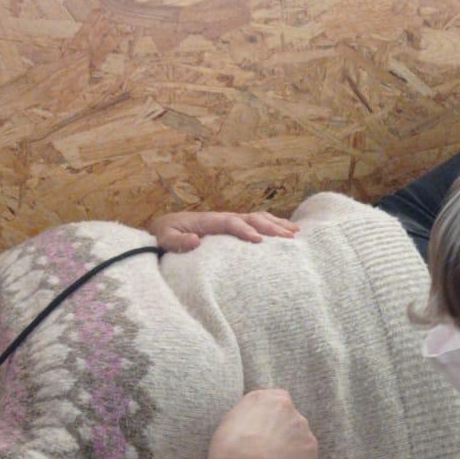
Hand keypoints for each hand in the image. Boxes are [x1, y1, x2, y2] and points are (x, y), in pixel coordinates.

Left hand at [148, 211, 298, 251]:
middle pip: (250, 218)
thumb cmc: (164, 236)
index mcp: (208, 221)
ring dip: (276, 224)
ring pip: (257, 218)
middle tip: (288, 238)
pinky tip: (288, 232)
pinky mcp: (233, 226)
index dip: (245, 230)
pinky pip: (256, 222)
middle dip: (270, 226)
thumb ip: (177, 241)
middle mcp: (222, 217)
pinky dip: (273, 224)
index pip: (230, 223)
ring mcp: (229, 220)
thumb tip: (194, 240)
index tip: (259, 241)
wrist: (164, 229)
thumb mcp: (164, 240)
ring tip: (295, 233)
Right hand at [208, 389, 318, 458]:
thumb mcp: (230, 423)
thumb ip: (248, 419)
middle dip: (282, 433)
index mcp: (263, 398)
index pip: (274, 401)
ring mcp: (302, 426)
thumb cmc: (230, 449)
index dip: (270, 418)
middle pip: (288, 418)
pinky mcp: (311, 446)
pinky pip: (305, 456)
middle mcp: (286, 406)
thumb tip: (254, 428)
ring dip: (290, 448)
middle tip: (267, 452)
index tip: (262, 432)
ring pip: (298, 437)